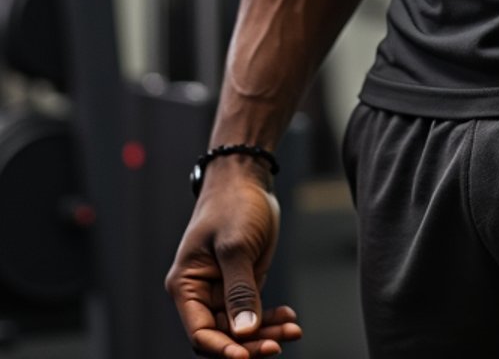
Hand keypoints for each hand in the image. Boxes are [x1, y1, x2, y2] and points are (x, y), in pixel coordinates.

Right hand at [165, 162, 302, 356]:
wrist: (247, 178)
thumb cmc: (233, 204)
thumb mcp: (236, 246)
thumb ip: (239, 290)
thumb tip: (244, 331)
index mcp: (186, 285)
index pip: (200, 332)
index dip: (223, 348)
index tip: (246, 356)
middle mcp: (201, 293)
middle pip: (222, 335)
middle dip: (250, 343)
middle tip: (278, 345)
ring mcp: (222, 290)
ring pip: (241, 328)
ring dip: (265, 332)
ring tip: (292, 331)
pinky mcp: (241, 284)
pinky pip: (254, 312)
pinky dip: (271, 318)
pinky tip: (290, 318)